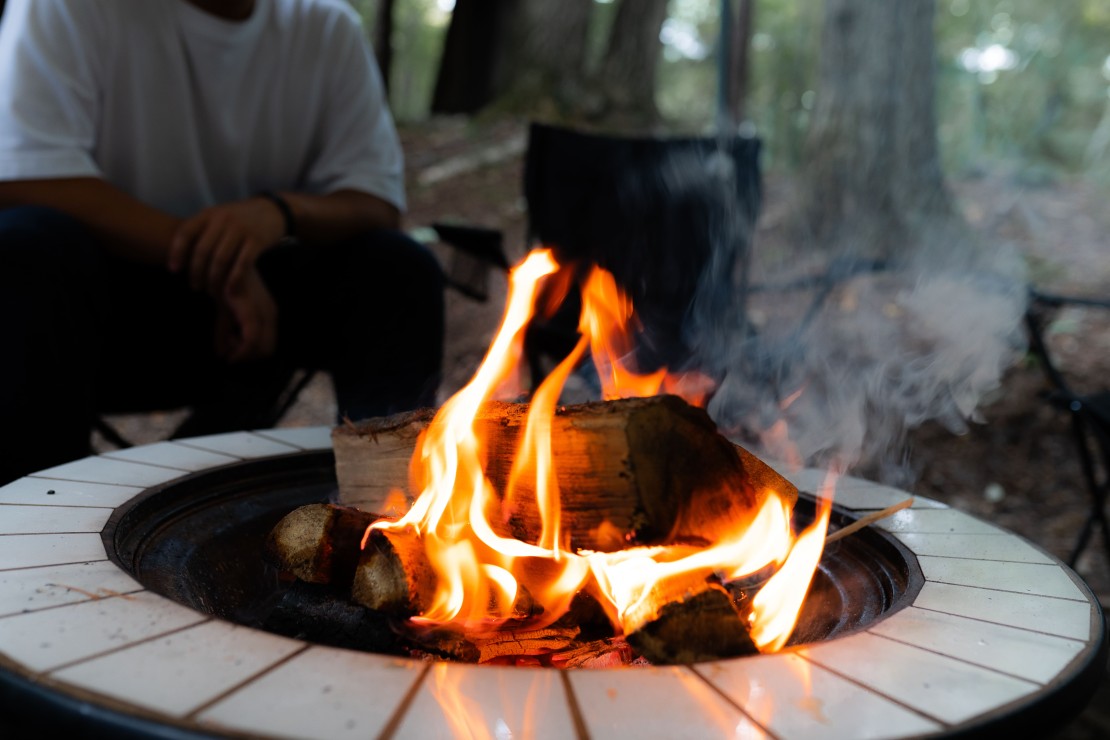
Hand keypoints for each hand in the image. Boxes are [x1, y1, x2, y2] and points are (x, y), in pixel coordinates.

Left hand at [169, 196, 285, 294]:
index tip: (173, 269)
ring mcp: (241, 230)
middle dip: (196, 272)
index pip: (186, 232)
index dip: (176, 252)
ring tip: (211, 290)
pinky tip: (229, 291)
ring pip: (220, 259)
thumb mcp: (218, 215)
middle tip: (194, 286)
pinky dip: (234, 280)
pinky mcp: (256, 241)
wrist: (271, 211)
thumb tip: (178, 250)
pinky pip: (241, 264)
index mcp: (209, 213)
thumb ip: (202, 228)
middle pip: (202, 250)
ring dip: (213, 279)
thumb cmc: (239, 218)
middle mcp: (223, 220)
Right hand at [215, 266, 277, 362]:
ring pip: (261, 350)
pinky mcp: (251, 313)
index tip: (231, 349)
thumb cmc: (220, 285)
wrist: (214, 265)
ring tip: (226, 338)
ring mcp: (263, 313)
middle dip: (246, 356)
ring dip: (241, 352)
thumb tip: (221, 354)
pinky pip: (251, 342)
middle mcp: (270, 313)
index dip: (249, 355)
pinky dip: (239, 350)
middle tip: (227, 347)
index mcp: (268, 312)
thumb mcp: (223, 313)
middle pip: (267, 351)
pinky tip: (226, 343)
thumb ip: (224, 332)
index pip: (268, 346)